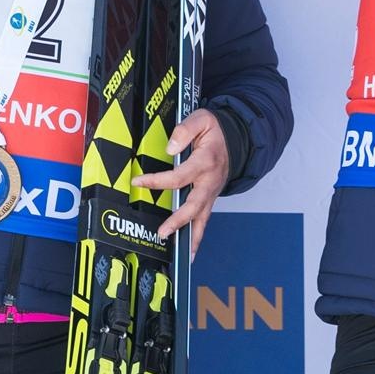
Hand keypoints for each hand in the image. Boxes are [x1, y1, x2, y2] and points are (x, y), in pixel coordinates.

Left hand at [131, 108, 229, 258]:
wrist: (236, 138)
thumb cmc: (215, 130)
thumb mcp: (201, 119)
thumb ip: (185, 131)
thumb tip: (170, 148)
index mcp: (205, 162)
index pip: (179, 176)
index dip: (158, 181)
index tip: (138, 182)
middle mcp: (210, 181)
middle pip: (194, 205)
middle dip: (178, 220)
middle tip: (163, 232)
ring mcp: (211, 192)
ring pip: (202, 218)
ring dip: (192, 237)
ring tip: (181, 254)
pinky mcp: (210, 198)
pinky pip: (204, 219)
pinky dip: (198, 237)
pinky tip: (190, 251)